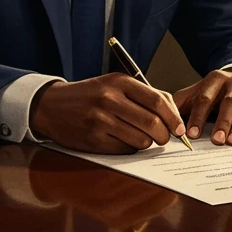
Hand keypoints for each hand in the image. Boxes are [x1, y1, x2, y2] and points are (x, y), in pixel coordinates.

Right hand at [29, 74, 186, 153]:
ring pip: (141, 139)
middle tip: (165, 138)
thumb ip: (143, 94)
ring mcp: (100, 120)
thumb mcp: (114, 84)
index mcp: (119, 82)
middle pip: (152, 123)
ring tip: (143, 138)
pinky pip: (125, 149)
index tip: (180, 129)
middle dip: (164, 135)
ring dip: (148, 143)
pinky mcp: (93, 139)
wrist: (51, 105)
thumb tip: (173, 111)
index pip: (157, 100)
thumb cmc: (89, 95)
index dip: (174, 117)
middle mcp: (109, 99)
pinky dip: (131, 148)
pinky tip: (124, 140)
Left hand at [173, 68, 231, 145]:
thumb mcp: (197, 92)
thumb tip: (166, 120)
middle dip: (223, 122)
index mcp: (215, 78)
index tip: (191, 135)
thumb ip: (182, 104)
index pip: (205, 97)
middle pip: (230, 102)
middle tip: (216, 140)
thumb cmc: (214, 93)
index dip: (198, 117)